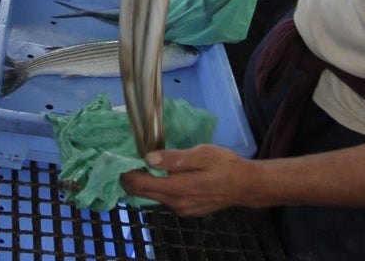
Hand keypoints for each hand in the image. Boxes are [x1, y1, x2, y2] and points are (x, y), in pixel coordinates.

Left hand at [120, 145, 250, 216]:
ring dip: (144, 183)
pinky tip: (158, 176)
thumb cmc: (225, 165)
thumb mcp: (202, 154)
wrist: (245, 185)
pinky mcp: (187, 210)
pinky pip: (164, 199)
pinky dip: (156, 188)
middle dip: (130, 179)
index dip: (126, 173)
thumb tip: (149, 158)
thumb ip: (174, 158)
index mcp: (178, 188)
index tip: (119, 159)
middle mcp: (176, 203)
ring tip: (139, 165)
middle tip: (125, 160)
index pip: (141, 185)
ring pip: (153, 196)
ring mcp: (181, 209)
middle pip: (143, 193)